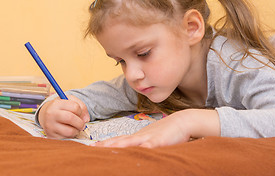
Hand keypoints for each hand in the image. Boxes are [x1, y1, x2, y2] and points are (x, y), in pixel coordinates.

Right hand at [38, 95, 89, 138]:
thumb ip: (81, 106)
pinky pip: (66, 138)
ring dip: (76, 131)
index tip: (80, 113)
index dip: (81, 111)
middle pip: (71, 118)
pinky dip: (71, 136)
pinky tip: (68, 131)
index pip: (75, 107)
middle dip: (80, 123)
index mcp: (56, 104)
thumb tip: (86, 119)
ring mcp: (50, 126)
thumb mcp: (69, 100)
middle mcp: (51, 114)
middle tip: (82, 124)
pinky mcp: (51, 136)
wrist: (45, 116)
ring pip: (70, 131)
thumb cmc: (60, 108)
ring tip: (74, 127)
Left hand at [92, 109, 219, 147]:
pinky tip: (131, 153)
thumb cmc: (169, 131)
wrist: (182, 121)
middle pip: (119, 141)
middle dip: (105, 145)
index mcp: (138, 136)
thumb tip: (135, 150)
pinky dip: (138, 150)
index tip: (93, 147)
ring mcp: (148, 139)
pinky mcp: (158, 142)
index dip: (106, 144)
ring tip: (103, 149)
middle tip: (91, 149)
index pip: (119, 140)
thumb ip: (144, 144)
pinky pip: (146, 147)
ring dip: (116, 146)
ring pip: (129, 143)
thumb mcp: (153, 138)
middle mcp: (140, 137)